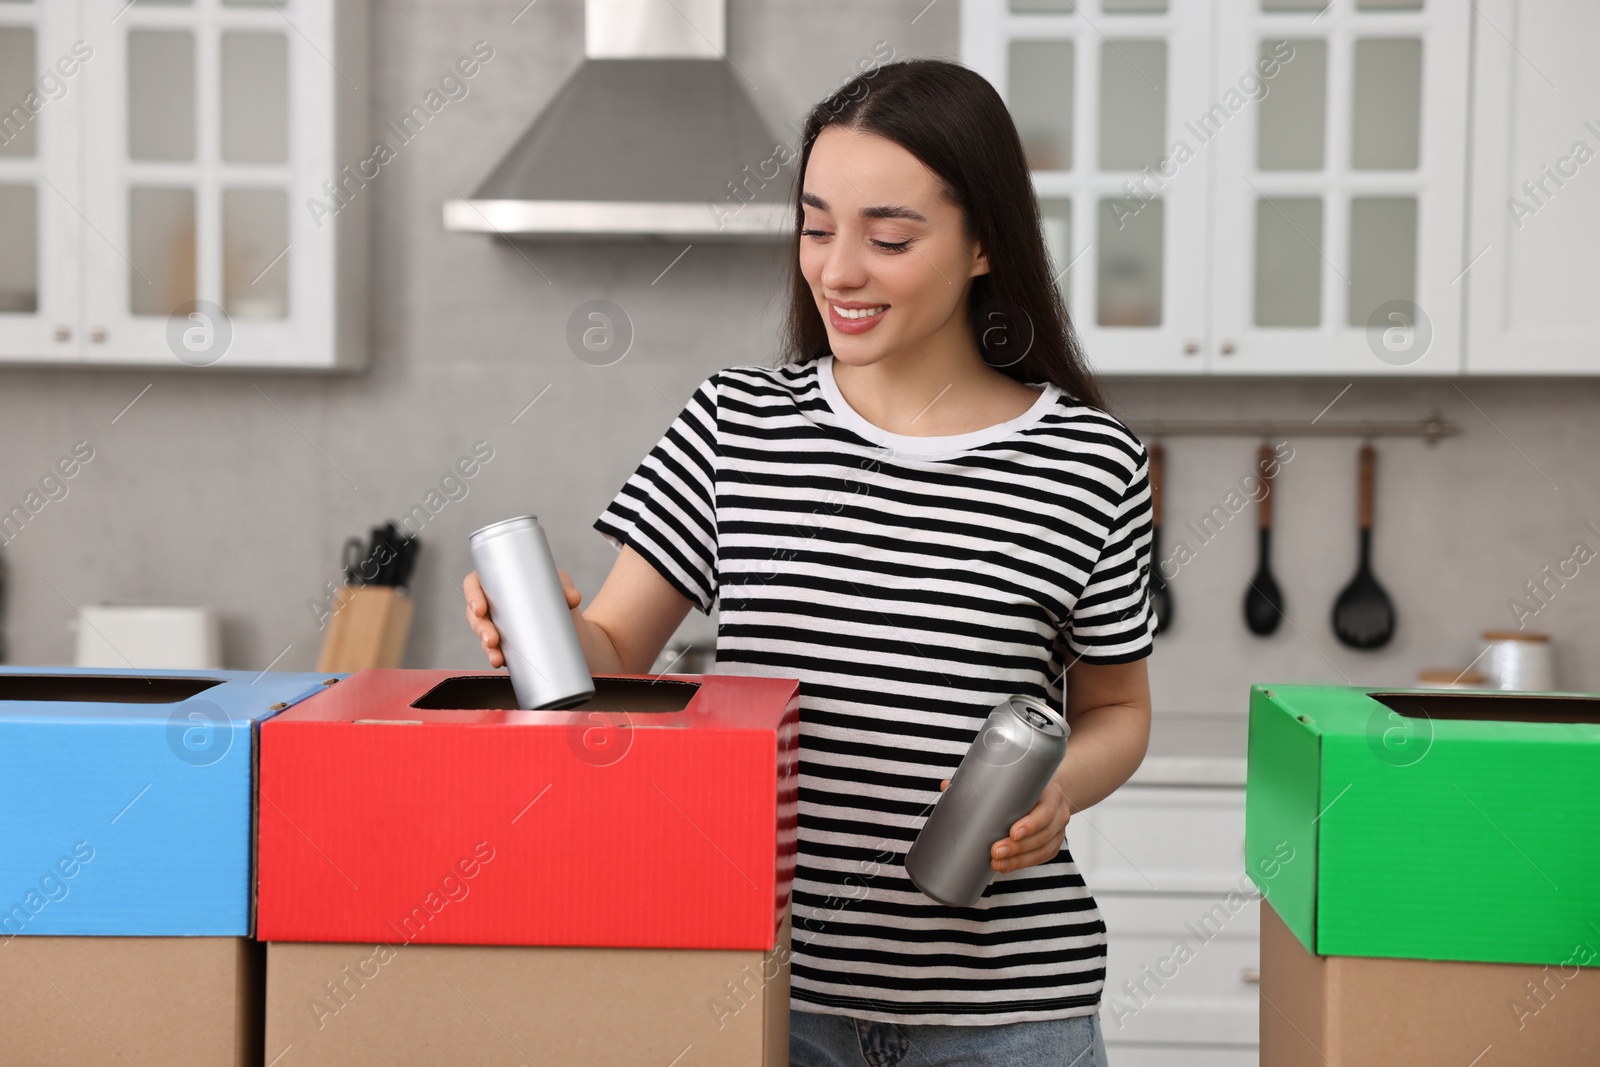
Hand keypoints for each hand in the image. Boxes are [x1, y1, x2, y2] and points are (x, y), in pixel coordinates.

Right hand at [463, 568, 583, 668]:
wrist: (574, 625)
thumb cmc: (559, 595)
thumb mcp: (560, 586)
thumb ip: (565, 588)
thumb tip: (573, 597)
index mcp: (499, 582)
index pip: (475, 584)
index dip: (472, 595)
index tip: (480, 608)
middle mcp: (494, 604)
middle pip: (475, 614)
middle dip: (480, 629)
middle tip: (492, 639)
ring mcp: (499, 626)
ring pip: (483, 636)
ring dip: (486, 648)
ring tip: (497, 658)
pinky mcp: (508, 645)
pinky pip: (496, 651)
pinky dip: (496, 657)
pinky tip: (500, 663)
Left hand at [938, 777, 1071, 872]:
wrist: (1049, 789)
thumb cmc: (1025, 782)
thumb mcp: (1012, 778)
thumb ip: (981, 781)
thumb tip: (946, 786)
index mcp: (1050, 792)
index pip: (1045, 810)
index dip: (1030, 824)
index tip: (1012, 832)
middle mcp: (1058, 812)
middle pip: (1042, 835)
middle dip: (1018, 847)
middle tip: (995, 852)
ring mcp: (1058, 829)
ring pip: (1043, 849)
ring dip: (1019, 860)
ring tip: (997, 864)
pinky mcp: (1054, 842)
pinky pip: (1043, 857)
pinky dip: (1025, 864)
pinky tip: (1007, 867)